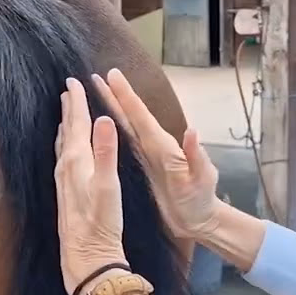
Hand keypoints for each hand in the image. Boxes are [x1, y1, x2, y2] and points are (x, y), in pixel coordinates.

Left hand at [54, 77, 127, 294]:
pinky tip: (66, 150)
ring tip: (66, 112)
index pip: (76, 123)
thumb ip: (107, 151)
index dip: (77, 102)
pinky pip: (63, 158)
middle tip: (67, 88)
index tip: (74, 81)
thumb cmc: (101, 223)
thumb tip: (104, 119)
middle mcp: (66, 168)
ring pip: (63, 144)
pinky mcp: (65, 193)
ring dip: (65, 125)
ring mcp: (63, 181)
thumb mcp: (109, 186)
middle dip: (68, 109)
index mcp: (77, 161)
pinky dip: (65, 144)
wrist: (87, 256)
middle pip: (67, 130)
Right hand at [90, 68, 220, 240]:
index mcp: (164, 146)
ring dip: (109, 110)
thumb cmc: (201, 200)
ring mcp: (147, 156)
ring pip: (124, 128)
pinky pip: (124, 144)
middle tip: (93, 76)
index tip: (112, 75)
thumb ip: (197, 156)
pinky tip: (100, 127)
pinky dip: (111, 132)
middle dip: (112, 96)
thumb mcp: (202, 178)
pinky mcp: (142, 168)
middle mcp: (154, 146)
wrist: (200, 220)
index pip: (142, 117)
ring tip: (93, 93)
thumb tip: (192, 131)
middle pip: (129, 117)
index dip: (127, 96)